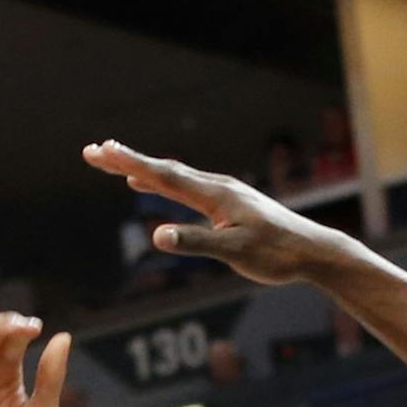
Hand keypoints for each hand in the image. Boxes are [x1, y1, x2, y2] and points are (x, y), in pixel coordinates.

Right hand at [83, 141, 346, 286]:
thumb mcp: (235, 252)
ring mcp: (224, 194)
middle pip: (164, 170)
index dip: (130, 164)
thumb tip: (157, 236)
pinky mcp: (230, 205)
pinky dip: (162, 182)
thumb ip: (196, 243)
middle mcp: (218, 187)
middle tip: (92, 151)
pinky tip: (150, 185)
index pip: (165, 176)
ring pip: (174, 177)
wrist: (314, 251)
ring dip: (142, 169)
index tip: (101, 152)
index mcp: (216, 195)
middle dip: (127, 161)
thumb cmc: (278, 255)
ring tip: (113, 162)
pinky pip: (186, 188)